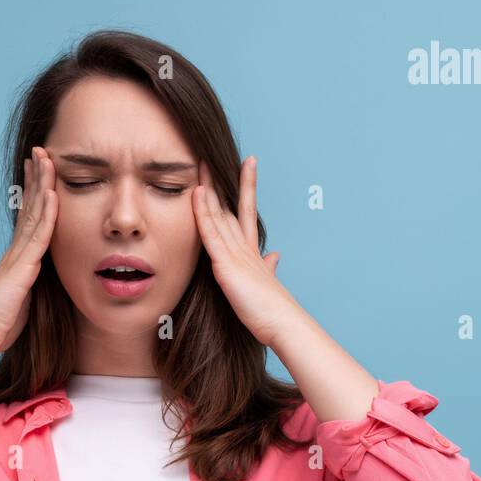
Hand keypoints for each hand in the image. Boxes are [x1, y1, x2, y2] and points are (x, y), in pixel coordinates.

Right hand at [0, 146, 58, 356]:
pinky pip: (38, 236)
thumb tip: (40, 278)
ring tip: (48, 158)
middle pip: (30, 206)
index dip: (34, 191)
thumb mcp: (21, 297)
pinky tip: (53, 193)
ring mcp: (19, 256)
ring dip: (43, 185)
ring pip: (35, 214)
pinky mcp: (23, 268)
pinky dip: (47, 214)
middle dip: (37, 177)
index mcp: (17, 256)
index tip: (37, 169)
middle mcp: (17, 250)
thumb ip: (31, 282)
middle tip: (41, 150)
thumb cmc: (0, 321)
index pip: (28, 216)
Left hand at [191, 156, 298, 347]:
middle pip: (229, 207)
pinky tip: (198, 194)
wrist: (282, 323)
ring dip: (209, 188)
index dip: (246, 188)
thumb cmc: (273, 311)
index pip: (247, 213)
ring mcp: (235, 254)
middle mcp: (244, 247)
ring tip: (200, 163)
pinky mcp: (227, 265)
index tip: (248, 164)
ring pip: (219, 214)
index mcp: (252, 252)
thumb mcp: (268, 282)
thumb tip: (275, 256)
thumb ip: (269, 267)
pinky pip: (210, 233)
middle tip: (209, 158)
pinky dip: (202, 213)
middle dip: (220, 182)